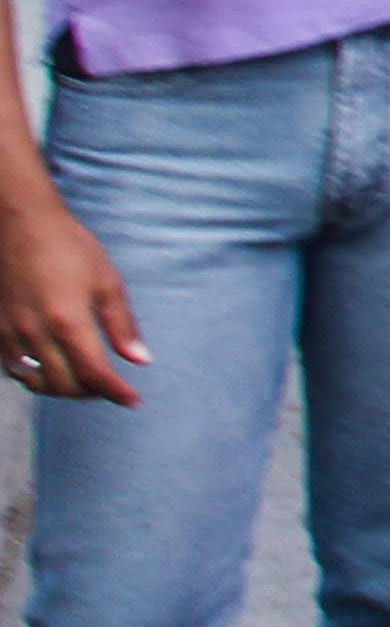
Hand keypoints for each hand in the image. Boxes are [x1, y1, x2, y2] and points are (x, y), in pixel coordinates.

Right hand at [0, 200, 144, 406]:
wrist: (19, 225)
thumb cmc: (69, 247)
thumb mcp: (107, 281)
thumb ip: (122, 325)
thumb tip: (140, 360)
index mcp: (67, 321)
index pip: (94, 374)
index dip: (116, 393)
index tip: (133, 401)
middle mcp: (35, 333)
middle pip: (64, 385)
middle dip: (92, 393)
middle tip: (111, 386)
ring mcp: (11, 334)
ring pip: (37, 383)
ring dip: (63, 389)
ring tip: (85, 380)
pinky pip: (15, 370)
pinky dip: (37, 378)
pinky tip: (54, 367)